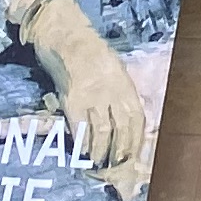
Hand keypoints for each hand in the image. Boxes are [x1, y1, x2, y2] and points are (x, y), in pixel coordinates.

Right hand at [24, 0, 151, 195]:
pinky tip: (80, 153)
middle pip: (122, 129)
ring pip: (103, 133)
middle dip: (119, 152)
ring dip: (101, 153)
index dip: (135, 141)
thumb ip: (117, 91)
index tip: (131, 157)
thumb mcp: (111, 68)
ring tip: (97, 165)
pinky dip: (82, 144)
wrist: (64, 34)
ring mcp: (94, 95)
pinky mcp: (72, 99)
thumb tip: (121, 118)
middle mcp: (113, 91)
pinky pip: (80, 128)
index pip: (137, 119)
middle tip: (113, 167)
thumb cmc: (86, 51)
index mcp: (125, 83)